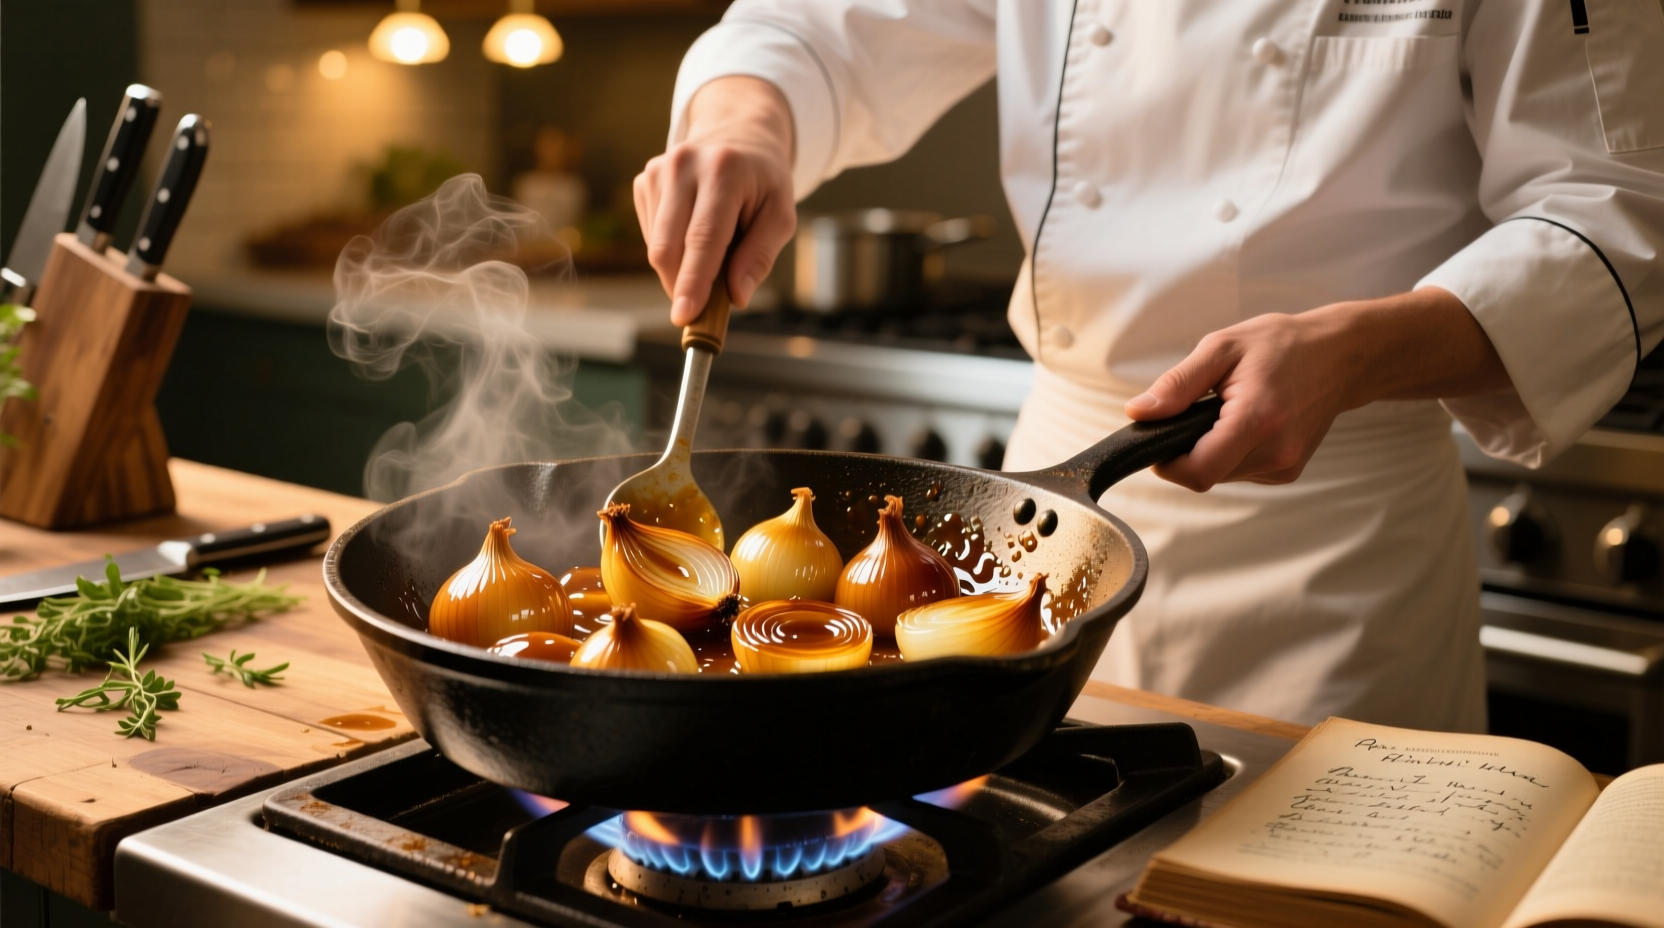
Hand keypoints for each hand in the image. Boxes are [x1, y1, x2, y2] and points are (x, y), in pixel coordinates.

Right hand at [634, 76, 796, 324]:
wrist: (738, 135)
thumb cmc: (763, 182)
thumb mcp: (780, 215)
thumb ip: (760, 256)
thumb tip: (736, 296)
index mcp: (724, 170)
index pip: (703, 236)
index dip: (693, 280)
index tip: (684, 315)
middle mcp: (684, 165)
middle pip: (669, 245)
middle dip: (680, 286)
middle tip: (698, 310)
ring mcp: (658, 170)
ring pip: (657, 245)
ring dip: (680, 268)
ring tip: (712, 254)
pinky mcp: (644, 180)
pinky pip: (651, 236)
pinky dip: (672, 250)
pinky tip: (692, 234)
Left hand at [1124, 287, 1510, 490]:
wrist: (1341, 355)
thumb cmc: (1283, 345)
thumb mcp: (1221, 348)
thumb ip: (1177, 384)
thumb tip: (1139, 413)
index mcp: (1257, 420)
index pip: (1198, 471)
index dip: (1168, 462)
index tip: (1161, 438)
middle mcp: (1276, 452)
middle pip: (1206, 475)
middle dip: (1188, 450)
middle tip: (1199, 410)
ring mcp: (1286, 466)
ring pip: (1222, 475)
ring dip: (1211, 450)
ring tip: (1228, 410)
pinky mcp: (1288, 471)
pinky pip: (1241, 472)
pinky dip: (1231, 452)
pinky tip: (1246, 422)